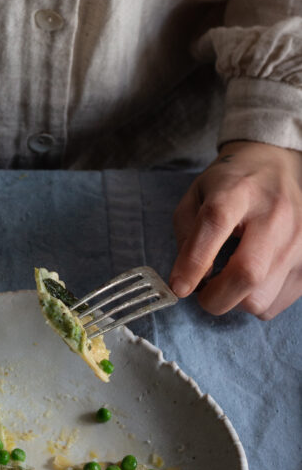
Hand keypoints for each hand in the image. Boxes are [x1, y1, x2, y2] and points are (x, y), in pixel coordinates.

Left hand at [170, 140, 301, 317]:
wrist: (278, 167)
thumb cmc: (233, 185)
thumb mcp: (197, 195)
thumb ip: (187, 235)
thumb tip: (188, 280)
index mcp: (239, 191)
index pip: (216, 223)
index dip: (193, 261)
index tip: (179, 286)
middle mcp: (276, 215)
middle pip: (248, 273)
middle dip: (216, 297)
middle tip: (203, 292)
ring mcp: (300, 240)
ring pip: (262, 298)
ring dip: (236, 300)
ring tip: (230, 278)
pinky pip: (278, 303)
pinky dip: (258, 300)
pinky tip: (252, 279)